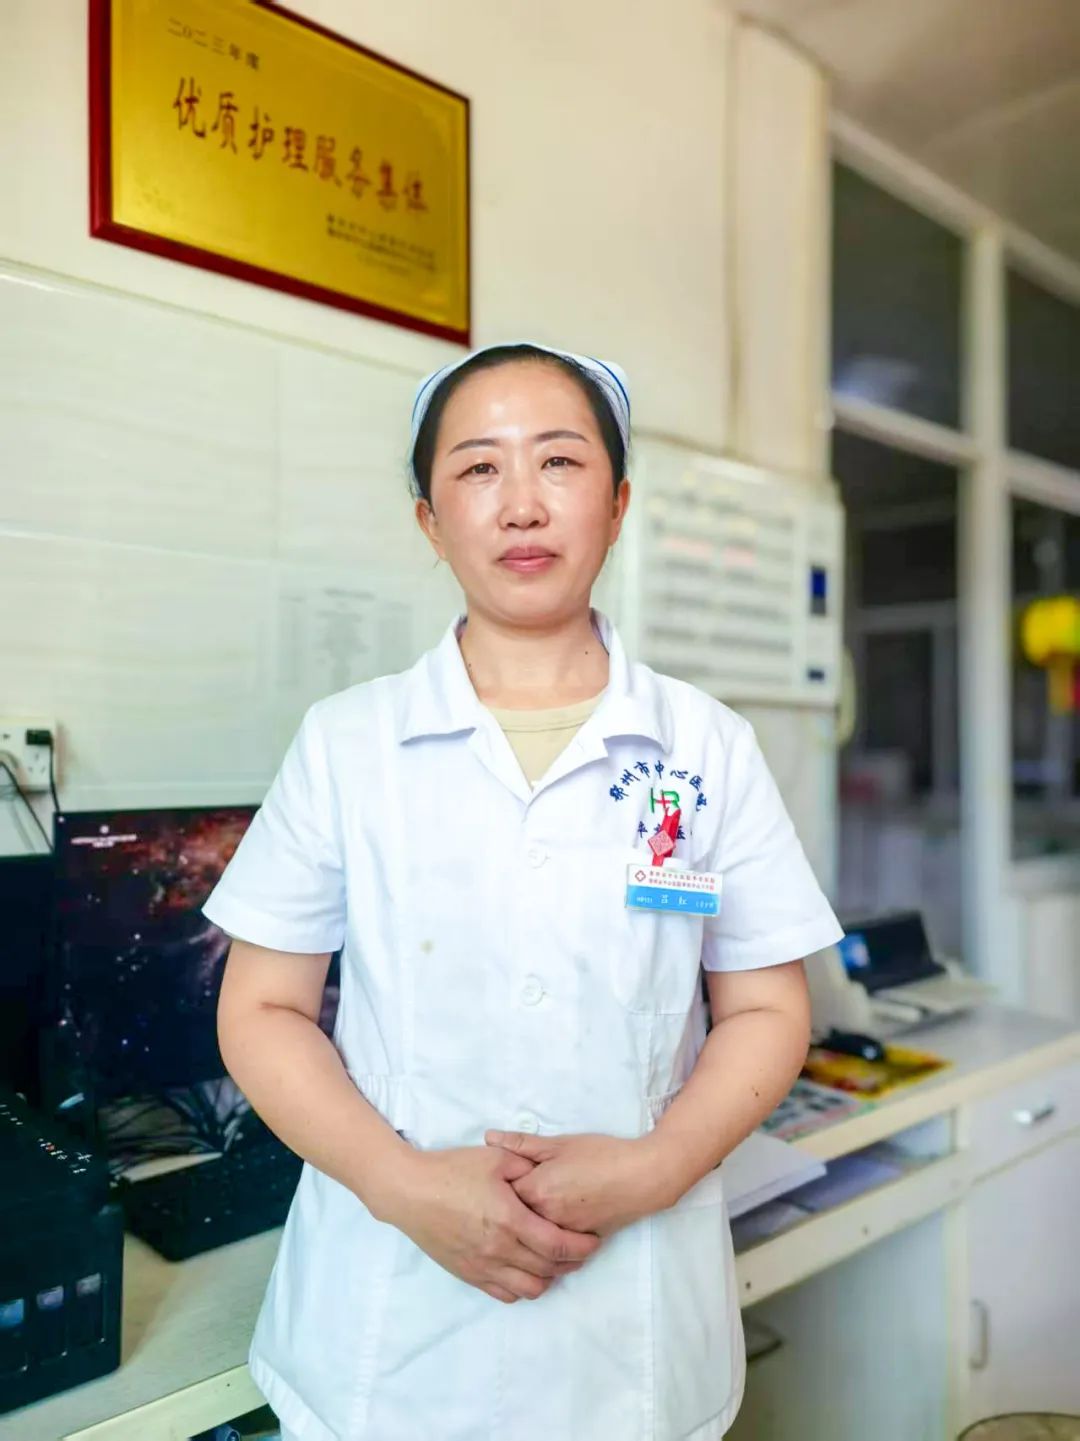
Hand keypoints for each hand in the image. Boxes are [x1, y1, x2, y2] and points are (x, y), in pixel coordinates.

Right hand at [381, 1145, 601, 1304]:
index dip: (581, 1246)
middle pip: (548, 1269)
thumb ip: (527, 1166)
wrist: (410, 1192)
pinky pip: (505, 1294)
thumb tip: (548, 1175)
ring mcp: (483, 1266)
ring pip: (529, 1288)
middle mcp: (499, 1250)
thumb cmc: (452, 1170)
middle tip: (581, 1250)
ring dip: (548, 1277)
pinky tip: (526, 1270)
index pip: (558, 1245)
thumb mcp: (495, 1158)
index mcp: (510, 1220)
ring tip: (554, 1261)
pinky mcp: (469, 1274)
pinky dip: (523, 1286)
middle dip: (571, 1262)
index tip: (593, 1240)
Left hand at [484, 1130, 667, 1235]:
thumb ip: (522, 1144)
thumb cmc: (600, 1154)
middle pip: (514, 1219)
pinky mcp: (578, 1243)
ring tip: (532, 1212)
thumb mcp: (560, 1143)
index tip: (499, 1181)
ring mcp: (562, 1233)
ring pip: (533, 1237)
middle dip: (509, 1211)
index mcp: (537, 1189)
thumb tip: (488, 1138)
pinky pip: (554, 1247)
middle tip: (512, 1199)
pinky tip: (550, 1226)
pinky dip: (548, 1238)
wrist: (641, 1177)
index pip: (502, 1195)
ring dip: (528, 1227)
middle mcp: (545, 1217)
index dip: (499, 1188)